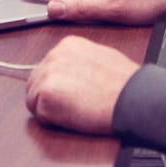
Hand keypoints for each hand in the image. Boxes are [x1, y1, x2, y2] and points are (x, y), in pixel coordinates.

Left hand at [25, 35, 139, 133]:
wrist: (131, 98)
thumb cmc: (124, 84)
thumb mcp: (101, 58)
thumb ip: (80, 61)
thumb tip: (72, 72)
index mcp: (67, 45)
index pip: (46, 69)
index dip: (57, 86)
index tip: (70, 94)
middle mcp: (54, 55)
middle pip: (35, 83)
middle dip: (49, 98)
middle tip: (73, 106)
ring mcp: (48, 73)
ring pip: (34, 100)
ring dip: (50, 110)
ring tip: (76, 110)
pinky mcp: (46, 94)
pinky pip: (39, 114)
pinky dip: (53, 121)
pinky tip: (74, 116)